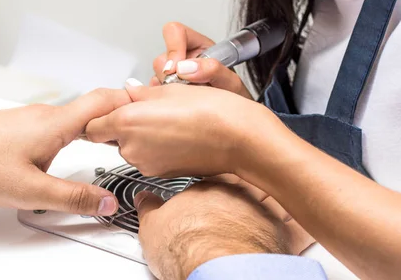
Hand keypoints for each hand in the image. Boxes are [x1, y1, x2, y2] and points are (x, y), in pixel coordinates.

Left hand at [0, 89, 131, 215]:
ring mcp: (33, 118)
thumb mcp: (30, 190)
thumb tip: (106, 202)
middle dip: (118, 119)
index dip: (131, 102)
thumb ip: (72, 197)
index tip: (150, 110)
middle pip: (94, 107)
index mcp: (56, 123)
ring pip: (75, 117)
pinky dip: (76, 132)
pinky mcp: (21, 126)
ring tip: (111, 143)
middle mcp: (47, 114)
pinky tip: (70, 149)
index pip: (104, 100)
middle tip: (137, 133)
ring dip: (96, 126)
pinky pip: (58, 123)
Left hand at [87, 83, 282, 177]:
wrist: (240, 140)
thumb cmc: (211, 111)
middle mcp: (132, 147)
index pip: (91, 126)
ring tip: (167, 120)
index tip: (112, 107)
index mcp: (127, 122)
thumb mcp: (170, 89)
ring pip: (130, 147)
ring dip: (140, 135)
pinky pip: (147, 157)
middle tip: (147, 109)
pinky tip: (176, 134)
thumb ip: (139, 94)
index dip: (101, 116)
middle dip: (123, 124)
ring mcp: (146, 164)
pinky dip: (155, 147)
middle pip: (111, 137)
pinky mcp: (161, 173)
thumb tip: (128, 93)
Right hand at [135, 180, 311, 279]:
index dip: (210, 184)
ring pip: (274, 197)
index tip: (207, 195)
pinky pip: (298, 226)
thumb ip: (149, 208)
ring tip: (270, 209)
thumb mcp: (152, 226)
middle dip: (244, 188)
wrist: (216, 269)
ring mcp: (262, 211)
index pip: (210, 175)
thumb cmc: (186, 247)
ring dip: (275, 201)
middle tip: (237, 200)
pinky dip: (297, 228)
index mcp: (205, 186)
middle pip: (245, 181)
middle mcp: (237, 193)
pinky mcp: (283, 235)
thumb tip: (144, 200)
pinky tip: (296, 231)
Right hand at [152, 22, 251, 98]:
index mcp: (199, 46)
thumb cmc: (233, 96)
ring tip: (189, 97)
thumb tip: (186, 67)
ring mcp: (172, 73)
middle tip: (187, 89)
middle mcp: (183, 57)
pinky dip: (164, 98)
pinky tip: (180, 102)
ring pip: (156, 75)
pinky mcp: (164, 88)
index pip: (175, 31)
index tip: (177, 69)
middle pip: (161, 58)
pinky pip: (154, 90)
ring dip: (169, 89)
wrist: (231, 117)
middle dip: (171, 76)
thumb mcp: (231, 83)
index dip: (173, 48)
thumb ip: (213, 70)